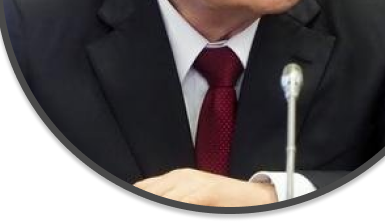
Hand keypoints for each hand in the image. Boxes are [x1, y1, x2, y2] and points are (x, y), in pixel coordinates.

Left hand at [133, 168, 277, 206]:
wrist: (253, 198)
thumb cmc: (221, 202)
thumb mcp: (193, 198)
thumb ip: (175, 197)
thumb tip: (155, 195)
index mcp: (176, 178)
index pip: (143, 188)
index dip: (136, 193)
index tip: (131, 194)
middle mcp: (181, 177)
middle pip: (150, 192)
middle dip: (145, 198)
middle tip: (141, 200)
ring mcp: (193, 183)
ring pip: (164, 197)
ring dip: (159, 202)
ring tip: (160, 203)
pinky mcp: (206, 191)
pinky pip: (182, 202)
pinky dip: (175, 205)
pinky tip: (175, 207)